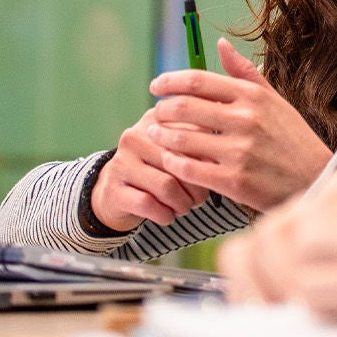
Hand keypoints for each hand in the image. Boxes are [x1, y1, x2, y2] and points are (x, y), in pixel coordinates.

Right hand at [92, 108, 210, 230]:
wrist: (115, 192)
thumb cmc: (157, 169)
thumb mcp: (175, 151)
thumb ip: (199, 146)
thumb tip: (223, 161)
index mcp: (157, 119)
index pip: (194, 136)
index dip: (209, 160)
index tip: (213, 174)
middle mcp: (135, 136)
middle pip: (181, 162)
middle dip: (197, 186)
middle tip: (200, 198)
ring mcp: (121, 162)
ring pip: (167, 185)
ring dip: (182, 203)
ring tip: (185, 207)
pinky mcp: (112, 189)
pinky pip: (148, 204)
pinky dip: (164, 214)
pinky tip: (168, 216)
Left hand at [146, 39, 333, 211]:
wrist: (314, 178)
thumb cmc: (291, 137)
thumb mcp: (274, 99)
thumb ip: (244, 72)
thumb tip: (220, 44)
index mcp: (252, 96)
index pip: (198, 80)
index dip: (170, 81)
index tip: (156, 85)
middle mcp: (245, 120)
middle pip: (184, 107)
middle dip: (162, 108)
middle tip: (156, 112)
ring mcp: (239, 151)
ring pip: (182, 138)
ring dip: (161, 135)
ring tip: (155, 134)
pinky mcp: (233, 180)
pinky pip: (188, 168)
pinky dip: (172, 163)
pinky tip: (169, 159)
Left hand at [217, 152, 336, 327]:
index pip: (316, 200)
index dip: (294, 235)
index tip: (294, 257)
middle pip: (287, 220)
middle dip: (273, 257)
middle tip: (278, 288)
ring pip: (285, 253)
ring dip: (279, 283)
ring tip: (289, 304)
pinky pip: (312, 293)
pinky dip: (304, 308)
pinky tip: (321, 315)